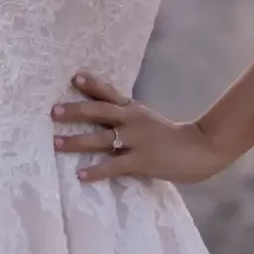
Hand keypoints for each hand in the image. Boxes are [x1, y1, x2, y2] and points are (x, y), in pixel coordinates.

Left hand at [51, 70, 230, 185]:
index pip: (110, 92)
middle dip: (75, 111)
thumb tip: (102, 114)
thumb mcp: (147, 120)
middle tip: (53, 111)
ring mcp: (136, 140)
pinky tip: (80, 175)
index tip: (73, 77)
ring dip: (76, 142)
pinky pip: (113, 166)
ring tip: (56, 144)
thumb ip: (127, 116)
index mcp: (134, 109)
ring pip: (101, 138)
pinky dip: (96, 171)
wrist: (200, 149)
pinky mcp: (141, 161)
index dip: (91, 84)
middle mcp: (133, 120)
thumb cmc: (171, 137)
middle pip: (99, 112)